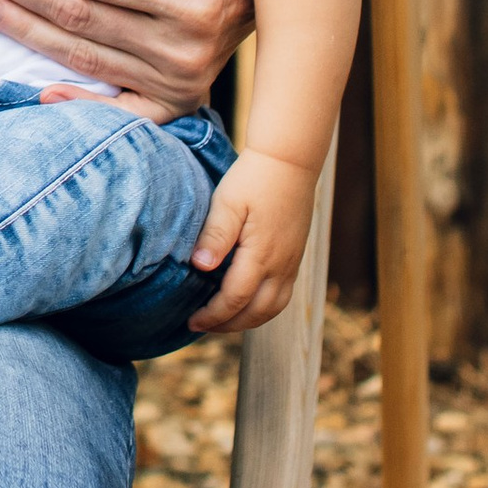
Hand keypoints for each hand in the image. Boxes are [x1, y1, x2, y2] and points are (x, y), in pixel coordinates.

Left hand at [186, 148, 317, 334]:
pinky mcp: (295, 257)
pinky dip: (263, 308)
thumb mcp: (228, 202)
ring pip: (274, 309)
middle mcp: (281, 265)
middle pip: (257, 313)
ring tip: (222, 321)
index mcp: (261, 255)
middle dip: (228, 325)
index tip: (191, 321)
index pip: (235, 299)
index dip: (212, 315)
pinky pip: (282, 296)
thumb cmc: (253, 178)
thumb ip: (215, 236)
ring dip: (248, 321)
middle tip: (201, 326)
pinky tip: (245, 302)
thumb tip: (200, 267)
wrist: (290, 161)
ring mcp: (292, 263)